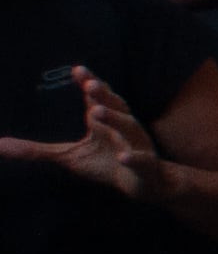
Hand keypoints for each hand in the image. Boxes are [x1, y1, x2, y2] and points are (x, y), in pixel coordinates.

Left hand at [0, 67, 166, 202]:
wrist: (146, 183)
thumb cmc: (106, 163)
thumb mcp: (67, 156)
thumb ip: (36, 149)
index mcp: (105, 121)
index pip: (97, 97)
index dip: (90, 82)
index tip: (77, 70)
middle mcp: (123, 127)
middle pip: (115, 106)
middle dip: (102, 95)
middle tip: (89, 85)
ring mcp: (136, 144)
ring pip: (128, 127)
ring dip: (114, 119)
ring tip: (95, 112)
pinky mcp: (145, 165)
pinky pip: (140, 159)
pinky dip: (132, 158)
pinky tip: (122, 156)